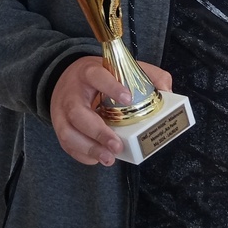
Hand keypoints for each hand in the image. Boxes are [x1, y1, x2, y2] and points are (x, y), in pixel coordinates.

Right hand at [50, 56, 172, 165]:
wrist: (65, 79)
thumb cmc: (98, 77)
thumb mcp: (119, 68)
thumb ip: (146, 74)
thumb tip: (167, 89)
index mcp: (88, 73)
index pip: (96, 76)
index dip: (110, 87)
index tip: (128, 98)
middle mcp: (72, 93)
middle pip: (78, 113)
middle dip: (98, 132)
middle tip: (117, 145)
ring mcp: (61, 112)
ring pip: (68, 132)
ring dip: (89, 148)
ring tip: (108, 158)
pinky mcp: (60, 127)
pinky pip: (67, 145)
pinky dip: (82, 155)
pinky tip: (98, 159)